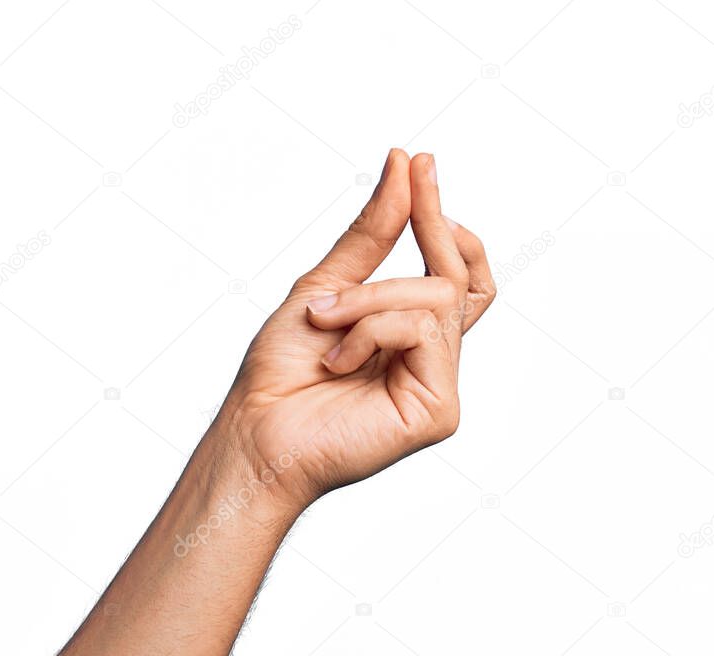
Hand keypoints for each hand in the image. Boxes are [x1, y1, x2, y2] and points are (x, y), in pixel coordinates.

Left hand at [220, 149, 494, 506]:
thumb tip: (404, 168)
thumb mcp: (324, 285)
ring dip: (370, 297)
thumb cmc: (281, 372)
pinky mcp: (439, 410)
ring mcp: (438, 384)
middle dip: (431, 225)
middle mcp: (431, 358)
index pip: (452, 273)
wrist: (255, 431)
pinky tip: (337, 359)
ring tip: (323, 321)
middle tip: (418, 178)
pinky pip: (425, 332)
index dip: (443, 222)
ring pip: (436, 297)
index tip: (421, 164)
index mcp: (408, 334)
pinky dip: (373, 329)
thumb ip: (371, 235)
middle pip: (458, 276)